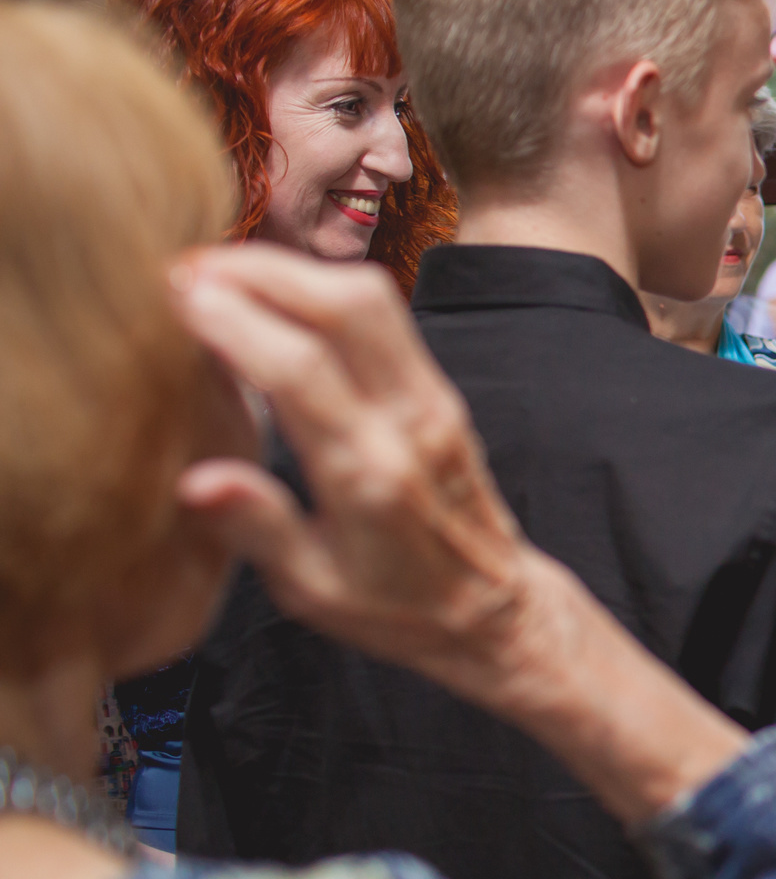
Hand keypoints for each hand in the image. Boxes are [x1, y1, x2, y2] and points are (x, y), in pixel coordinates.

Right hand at [169, 243, 743, 818]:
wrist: (497, 609)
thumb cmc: (395, 607)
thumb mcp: (314, 591)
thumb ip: (259, 530)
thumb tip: (197, 482)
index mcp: (370, 475)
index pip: (301, 371)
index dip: (237, 320)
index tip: (176, 292)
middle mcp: (409, 423)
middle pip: (347, 307)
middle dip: (263, 272)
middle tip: (185, 268)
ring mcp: (433, 399)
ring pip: (373, 299)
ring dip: (294, 271)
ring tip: (219, 272)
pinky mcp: (440, 390)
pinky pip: (387, 316)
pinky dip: (323, 288)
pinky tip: (274, 293)